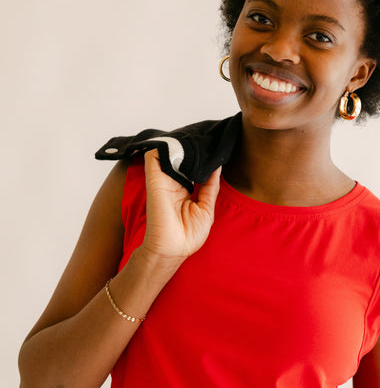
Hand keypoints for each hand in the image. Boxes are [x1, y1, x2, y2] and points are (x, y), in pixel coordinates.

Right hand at [140, 148, 221, 267]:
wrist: (172, 248)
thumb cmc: (188, 235)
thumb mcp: (207, 208)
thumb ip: (210, 186)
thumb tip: (217, 167)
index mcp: (185, 189)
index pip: (192, 166)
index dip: (201, 157)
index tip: (213, 147)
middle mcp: (173, 182)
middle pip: (182, 156)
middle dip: (194, 147)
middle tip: (207, 139)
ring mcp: (163, 179)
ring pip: (170, 152)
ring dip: (182, 144)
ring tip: (197, 139)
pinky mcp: (154, 179)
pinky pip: (155, 155)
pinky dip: (166, 146)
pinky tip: (182, 144)